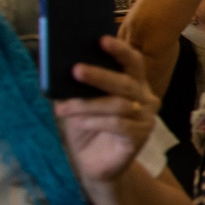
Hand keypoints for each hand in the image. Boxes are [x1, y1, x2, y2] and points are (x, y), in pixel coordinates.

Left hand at [55, 33, 158, 182]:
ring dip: (87, 105)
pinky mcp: (140, 138)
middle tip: (75, 70)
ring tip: (63, 108)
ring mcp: (145, 119)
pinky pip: (119, 125)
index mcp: (134, 85)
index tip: (101, 40)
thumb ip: (80, 87)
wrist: (94, 164)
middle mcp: (145, 99)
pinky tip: (79, 123)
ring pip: (118, 105)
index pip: (133, 62)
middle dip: (99, 75)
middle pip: (126, 82)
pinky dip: (96, 122)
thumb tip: (59, 66)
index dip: (120, 51)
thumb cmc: (88, 128)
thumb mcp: (82, 103)